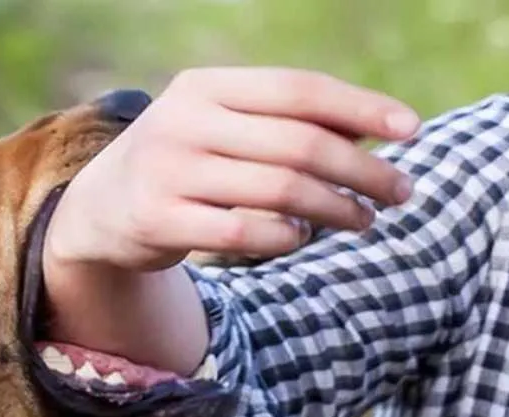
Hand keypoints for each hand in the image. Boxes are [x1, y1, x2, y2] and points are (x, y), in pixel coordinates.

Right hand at [42, 67, 421, 374]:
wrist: (97, 210)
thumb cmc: (182, 163)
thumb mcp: (220, 126)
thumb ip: (282, 123)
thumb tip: (377, 132)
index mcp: (205, 86)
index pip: (299, 90)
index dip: (361, 108)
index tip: (411, 131)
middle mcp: (183, 123)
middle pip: (299, 144)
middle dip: (362, 170)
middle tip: (401, 192)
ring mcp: (167, 172)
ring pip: (280, 190)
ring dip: (336, 209)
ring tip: (364, 219)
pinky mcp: (158, 221)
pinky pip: (245, 233)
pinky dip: (285, 238)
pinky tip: (300, 238)